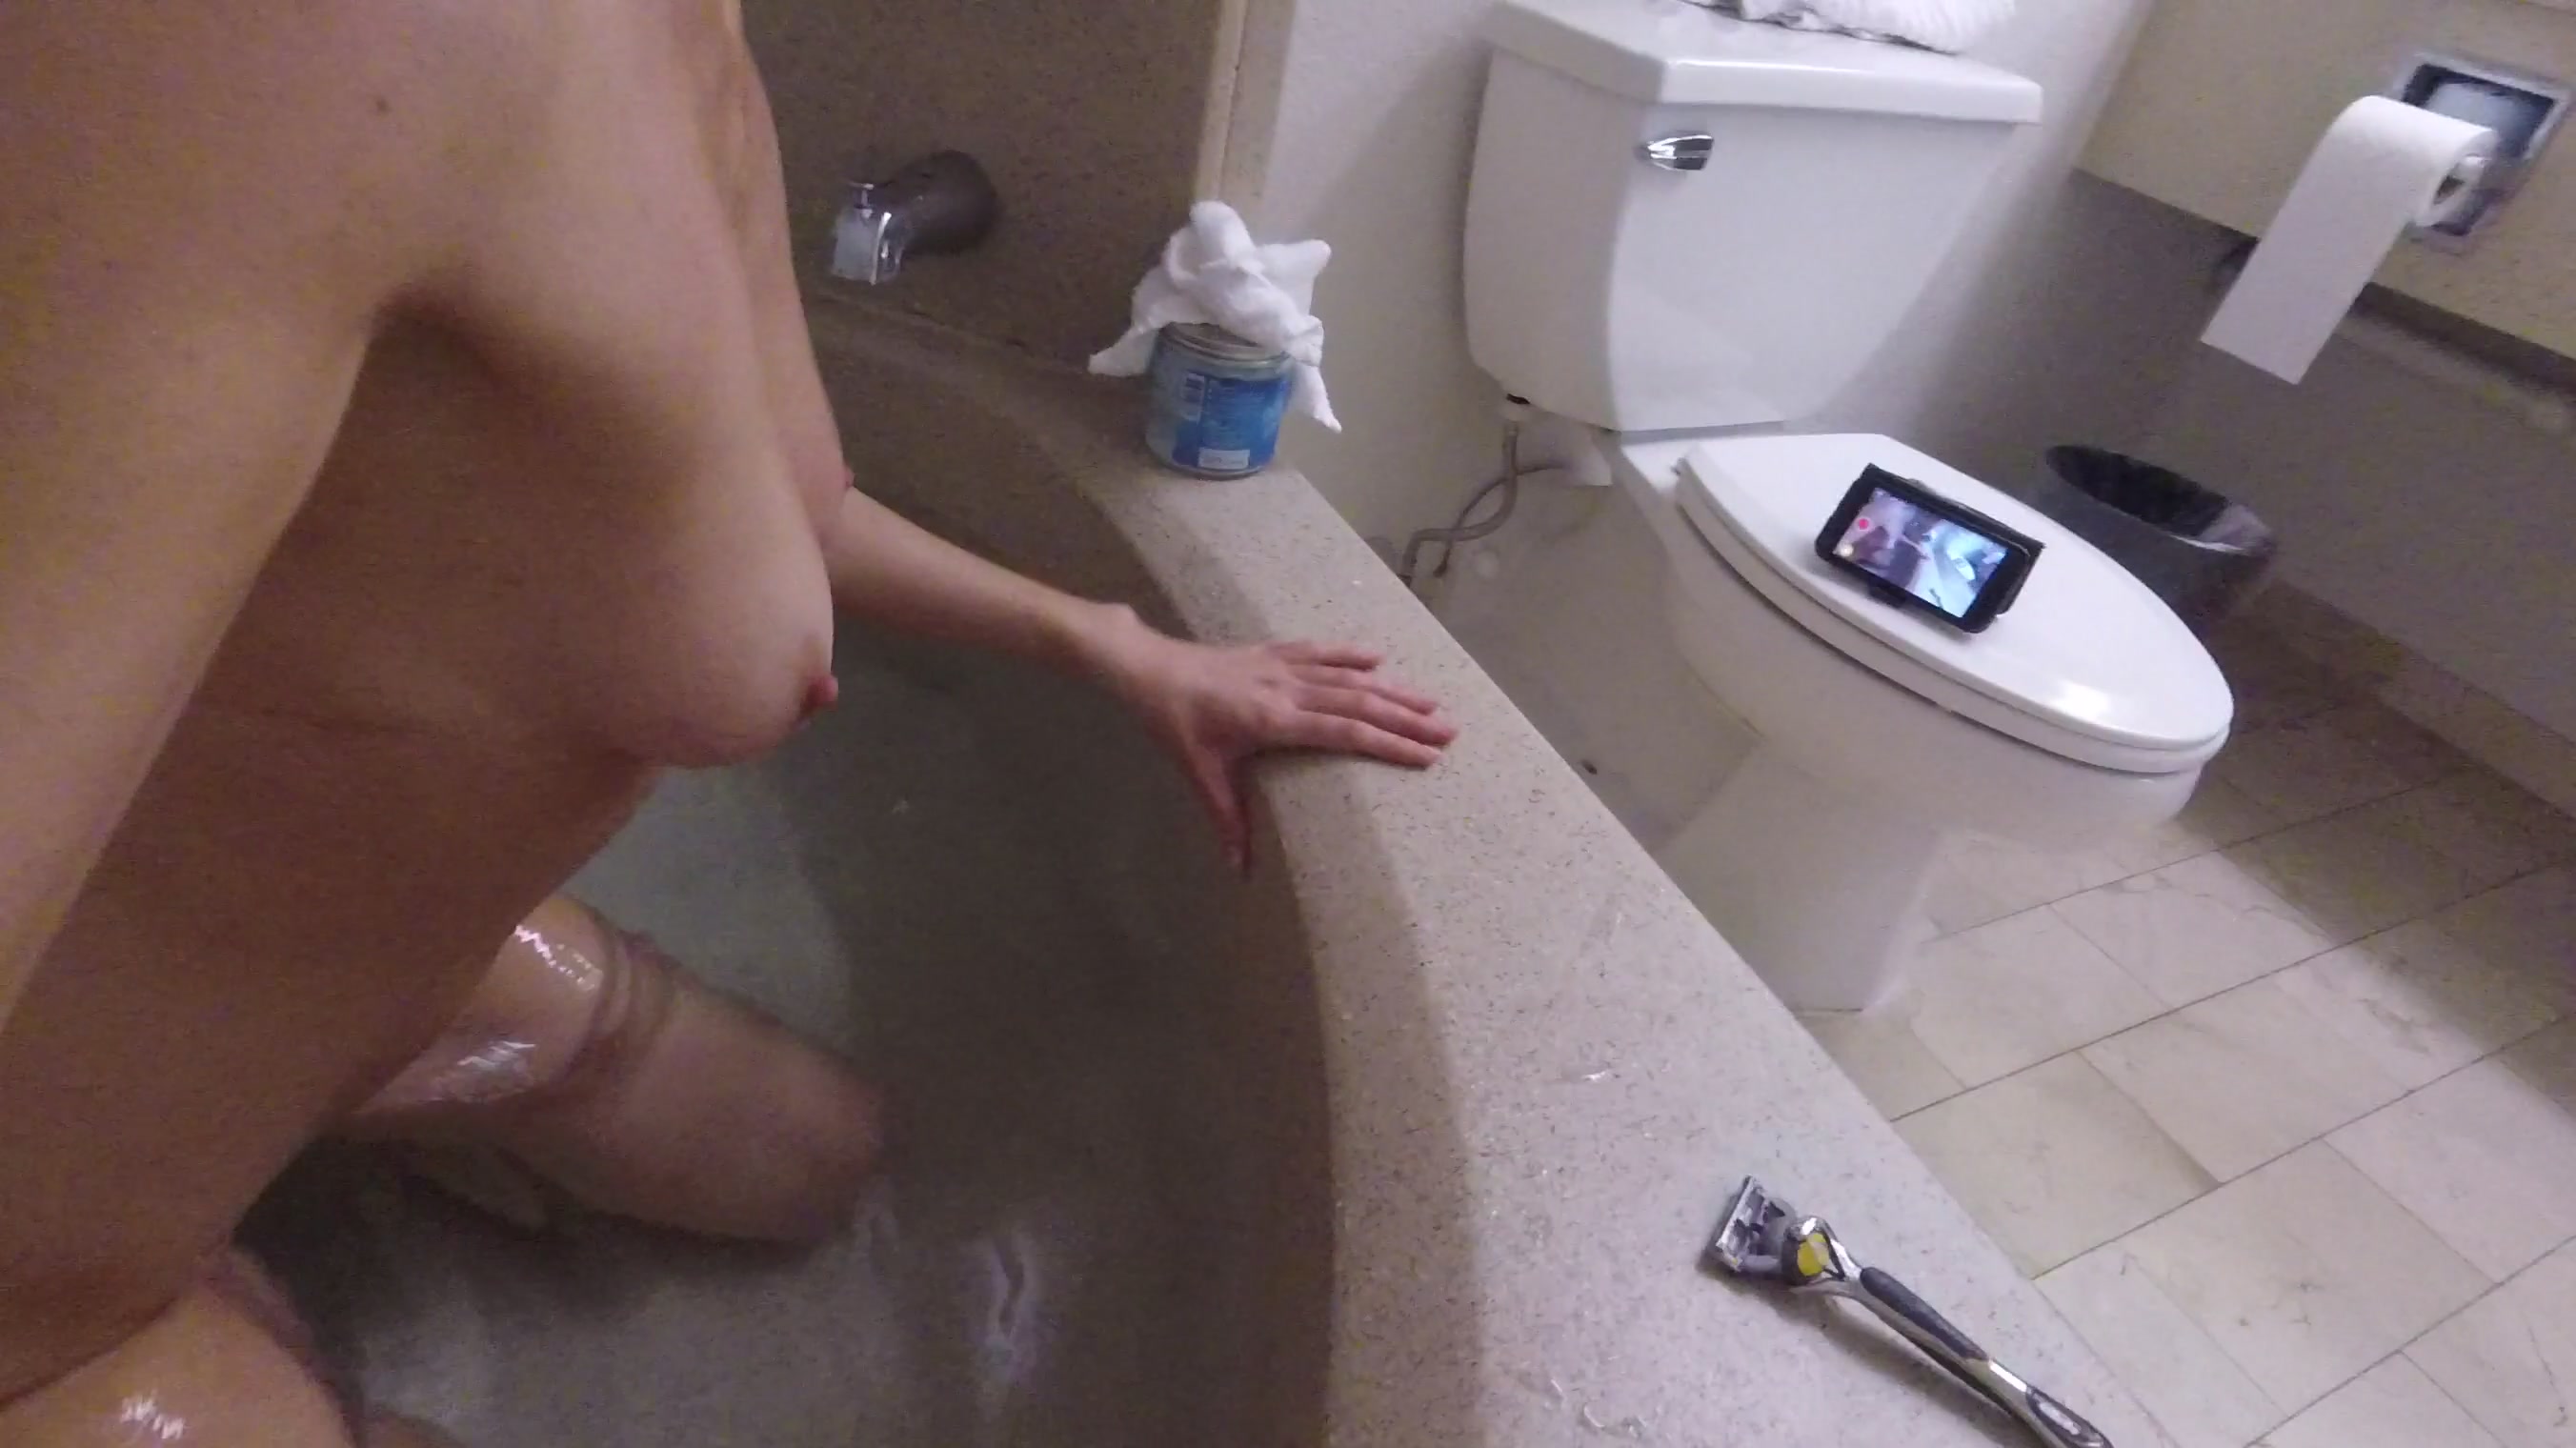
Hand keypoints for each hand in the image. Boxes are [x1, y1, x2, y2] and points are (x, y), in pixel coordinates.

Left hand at [1092, 618, 1455, 871]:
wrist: (1148, 670)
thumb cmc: (1174, 725)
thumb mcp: (1200, 777)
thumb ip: (1227, 822)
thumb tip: (1240, 873)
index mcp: (1274, 720)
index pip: (1345, 732)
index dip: (1388, 743)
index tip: (1426, 754)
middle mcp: (1287, 689)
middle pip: (1359, 702)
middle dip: (1408, 718)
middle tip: (1450, 731)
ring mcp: (1283, 667)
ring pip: (1349, 675)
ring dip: (1393, 688)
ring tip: (1433, 701)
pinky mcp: (1273, 653)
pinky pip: (1322, 652)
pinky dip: (1352, 655)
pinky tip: (1380, 659)